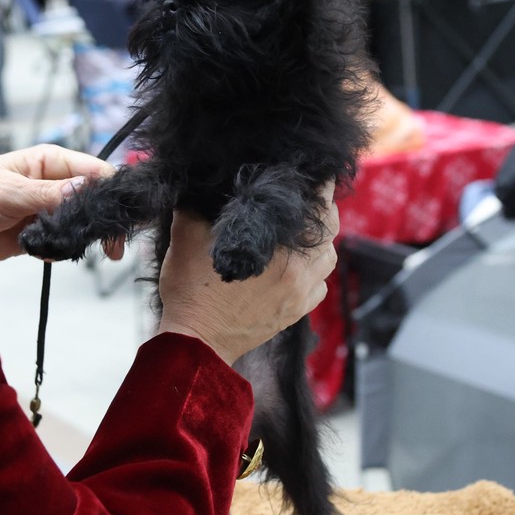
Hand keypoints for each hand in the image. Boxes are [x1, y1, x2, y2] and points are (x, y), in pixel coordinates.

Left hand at [0, 144, 116, 261]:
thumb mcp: (9, 192)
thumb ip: (49, 194)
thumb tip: (86, 190)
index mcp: (48, 161)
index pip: (93, 170)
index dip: (110, 190)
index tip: (120, 214)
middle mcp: (52, 183)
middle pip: (93, 199)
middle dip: (102, 221)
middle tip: (113, 248)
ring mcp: (46, 210)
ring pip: (80, 223)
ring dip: (81, 238)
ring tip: (75, 250)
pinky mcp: (37, 234)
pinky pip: (61, 242)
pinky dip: (60, 250)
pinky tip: (48, 255)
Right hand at [156, 182, 339, 365]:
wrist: (195, 341)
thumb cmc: (190, 289)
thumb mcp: (186, 236)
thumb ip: (195, 204)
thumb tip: (200, 184)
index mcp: (278, 246)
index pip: (315, 206)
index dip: (319, 185)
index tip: (317, 173)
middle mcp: (298, 269)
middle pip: (329, 229)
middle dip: (323, 209)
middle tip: (312, 196)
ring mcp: (299, 294)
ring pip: (328, 259)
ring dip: (322, 241)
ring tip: (306, 230)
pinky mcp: (294, 313)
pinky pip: (320, 287)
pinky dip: (316, 273)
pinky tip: (299, 267)